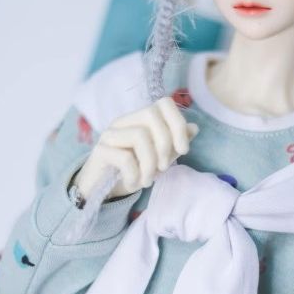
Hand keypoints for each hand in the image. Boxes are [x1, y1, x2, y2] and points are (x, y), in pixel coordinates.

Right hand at [74, 96, 198, 200]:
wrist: (99, 190)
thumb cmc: (131, 171)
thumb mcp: (158, 159)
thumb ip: (175, 144)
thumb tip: (194, 128)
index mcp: (140, 119)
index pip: (164, 103)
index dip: (178, 124)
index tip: (184, 150)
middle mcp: (124, 121)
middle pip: (151, 114)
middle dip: (165, 144)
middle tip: (164, 168)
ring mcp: (110, 134)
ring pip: (139, 135)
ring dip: (150, 164)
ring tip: (147, 180)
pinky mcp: (100, 151)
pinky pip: (124, 157)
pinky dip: (134, 174)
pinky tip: (133, 184)